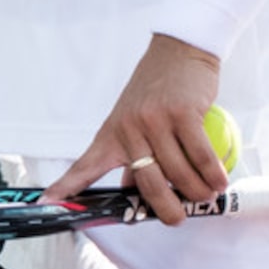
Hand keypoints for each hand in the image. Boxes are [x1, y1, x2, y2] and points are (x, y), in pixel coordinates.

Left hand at [41, 34, 225, 222]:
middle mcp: (130, 129)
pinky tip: (220, 180)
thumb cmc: (157, 90)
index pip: (86, 165)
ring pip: (179, 174)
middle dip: (168, 211)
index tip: (48, 203)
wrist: (178, 51)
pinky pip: (201, 156)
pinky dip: (213, 174)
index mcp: (112, 133)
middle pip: (149, 185)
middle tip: (178, 218)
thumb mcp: (133, 120)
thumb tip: (132, 193)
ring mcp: (156, 120)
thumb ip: (132, 155)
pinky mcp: (183, 113)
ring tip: (207, 193)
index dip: (67, 186)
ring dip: (198, 192)